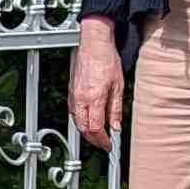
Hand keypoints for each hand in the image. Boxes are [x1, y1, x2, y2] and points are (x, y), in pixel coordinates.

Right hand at [72, 19, 124, 148]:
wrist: (94, 44)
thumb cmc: (106, 60)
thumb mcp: (118, 86)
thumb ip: (116, 109)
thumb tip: (116, 126)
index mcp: (94, 97)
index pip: (95, 128)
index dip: (102, 140)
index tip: (109, 145)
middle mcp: (81, 98)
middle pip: (83, 128)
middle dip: (93, 139)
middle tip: (104, 143)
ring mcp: (74, 95)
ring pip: (76, 121)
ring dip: (86, 131)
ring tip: (98, 134)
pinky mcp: (71, 91)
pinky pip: (73, 112)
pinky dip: (80, 121)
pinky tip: (89, 120)